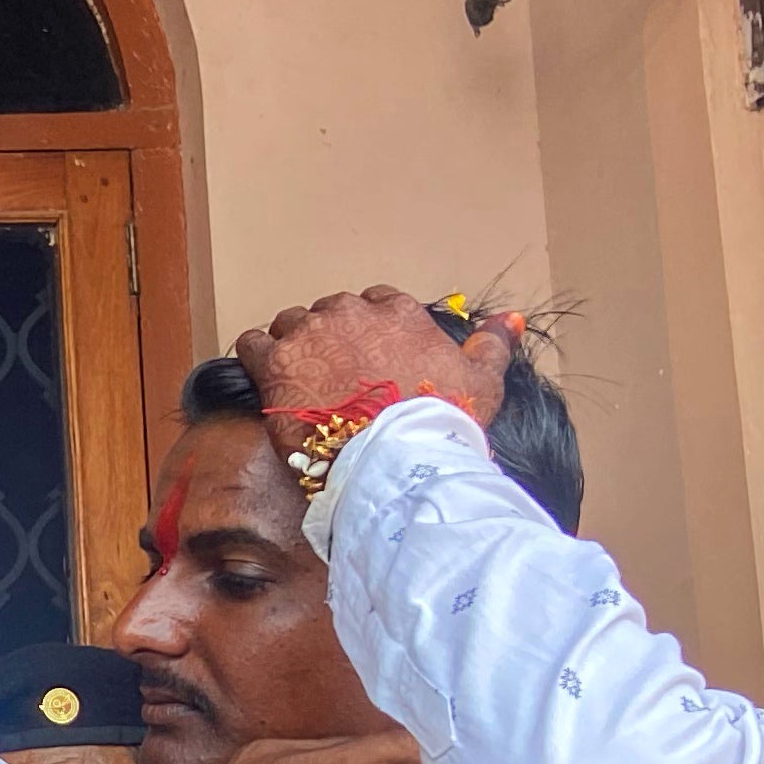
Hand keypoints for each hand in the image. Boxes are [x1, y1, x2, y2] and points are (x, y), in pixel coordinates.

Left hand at [232, 286, 508, 434]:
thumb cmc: (439, 421)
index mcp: (397, 312)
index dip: (367, 335)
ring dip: (293, 349)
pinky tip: (265, 382)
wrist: (393, 458)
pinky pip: (251, 344)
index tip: (365, 362)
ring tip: (299, 385)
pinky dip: (255, 359)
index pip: (375, 305)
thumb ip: (493, 343)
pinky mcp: (274, 361)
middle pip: (329, 315)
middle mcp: (350, 312)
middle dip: (329, 342)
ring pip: (289, 325)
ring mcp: (310, 333)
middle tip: (332, 381)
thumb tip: (511, 318)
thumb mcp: (482, 381)